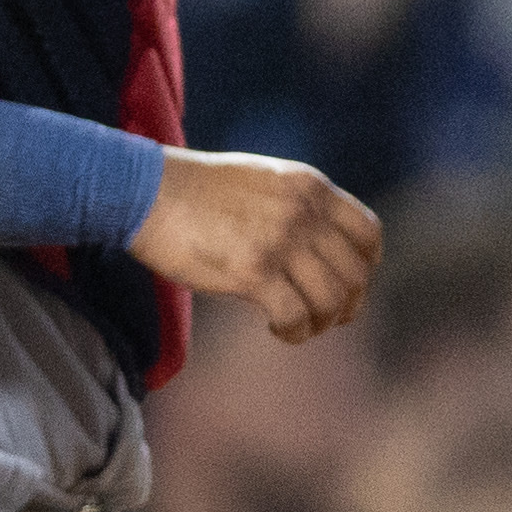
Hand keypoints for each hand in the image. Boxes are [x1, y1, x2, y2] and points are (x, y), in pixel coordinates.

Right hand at [127, 148, 379, 342]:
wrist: (143, 191)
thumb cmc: (191, 189)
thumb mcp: (260, 179)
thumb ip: (295, 203)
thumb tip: (316, 245)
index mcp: (308, 186)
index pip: (368, 233)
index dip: (366, 266)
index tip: (348, 282)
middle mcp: (302, 212)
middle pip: (355, 274)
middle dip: (347, 304)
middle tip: (327, 318)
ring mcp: (279, 242)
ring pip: (331, 300)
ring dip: (321, 323)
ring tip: (298, 326)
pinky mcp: (252, 273)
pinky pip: (296, 317)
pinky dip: (293, 332)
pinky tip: (276, 330)